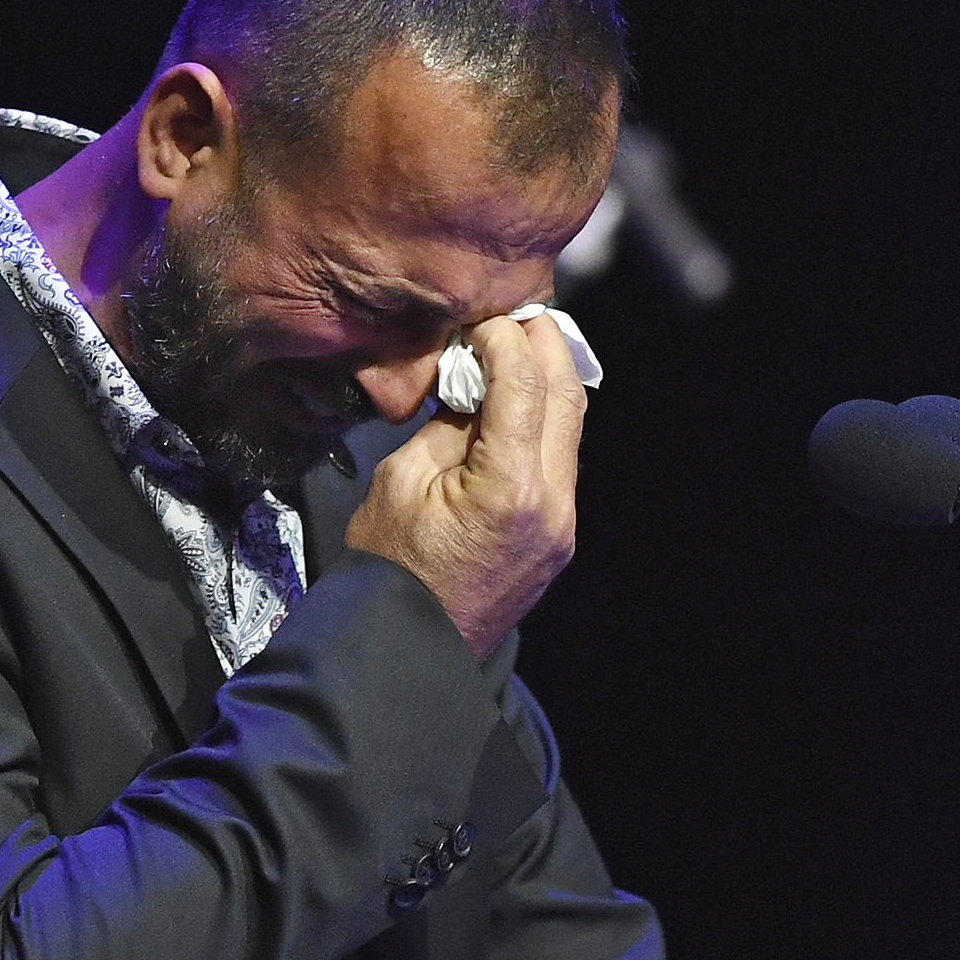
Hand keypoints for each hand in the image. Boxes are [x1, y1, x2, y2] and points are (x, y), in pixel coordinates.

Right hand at [342, 310, 585, 654]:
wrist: (408, 651)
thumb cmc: (388, 571)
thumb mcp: (400, 482)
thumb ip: (448, 424)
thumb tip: (473, 382)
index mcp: (509, 489)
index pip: (524, 384)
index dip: (505, 337)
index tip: (479, 316)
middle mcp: (552, 505)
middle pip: (567, 396)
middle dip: (542, 343)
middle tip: (512, 308)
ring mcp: (562, 524)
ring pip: (571, 425)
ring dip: (546, 377)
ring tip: (512, 344)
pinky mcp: (557, 535)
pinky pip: (560, 458)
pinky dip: (542, 417)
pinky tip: (512, 398)